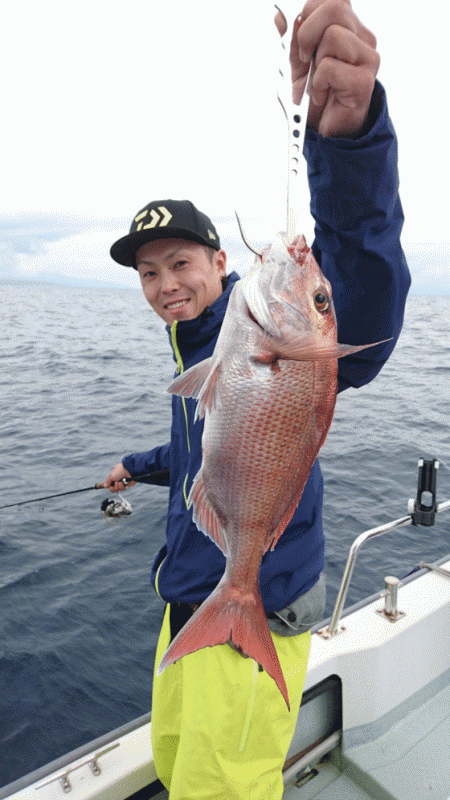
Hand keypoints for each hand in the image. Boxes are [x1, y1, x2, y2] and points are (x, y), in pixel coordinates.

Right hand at [100, 463, 134, 492]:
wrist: (129, 470)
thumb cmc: (120, 471)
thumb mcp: (111, 475)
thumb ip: (107, 481)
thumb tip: (105, 486)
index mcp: (113, 476)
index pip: (109, 484)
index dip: (109, 486)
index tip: (110, 486)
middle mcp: (117, 480)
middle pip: (113, 488)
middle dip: (114, 487)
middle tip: (116, 482)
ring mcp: (122, 483)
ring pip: (117, 489)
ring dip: (118, 486)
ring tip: (120, 482)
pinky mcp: (127, 485)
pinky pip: (122, 489)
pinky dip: (122, 486)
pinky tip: (123, 483)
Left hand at [275, 0, 379, 137]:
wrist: (325, 130)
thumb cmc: (316, 95)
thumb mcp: (296, 64)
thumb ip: (291, 39)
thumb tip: (281, 16)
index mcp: (348, 27)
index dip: (309, 13)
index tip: (301, 41)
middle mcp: (362, 38)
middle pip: (335, 8)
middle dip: (308, 33)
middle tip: (304, 59)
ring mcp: (368, 59)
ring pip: (333, 36)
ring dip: (315, 62)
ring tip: (317, 80)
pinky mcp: (365, 81)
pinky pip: (331, 68)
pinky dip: (318, 84)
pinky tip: (322, 94)